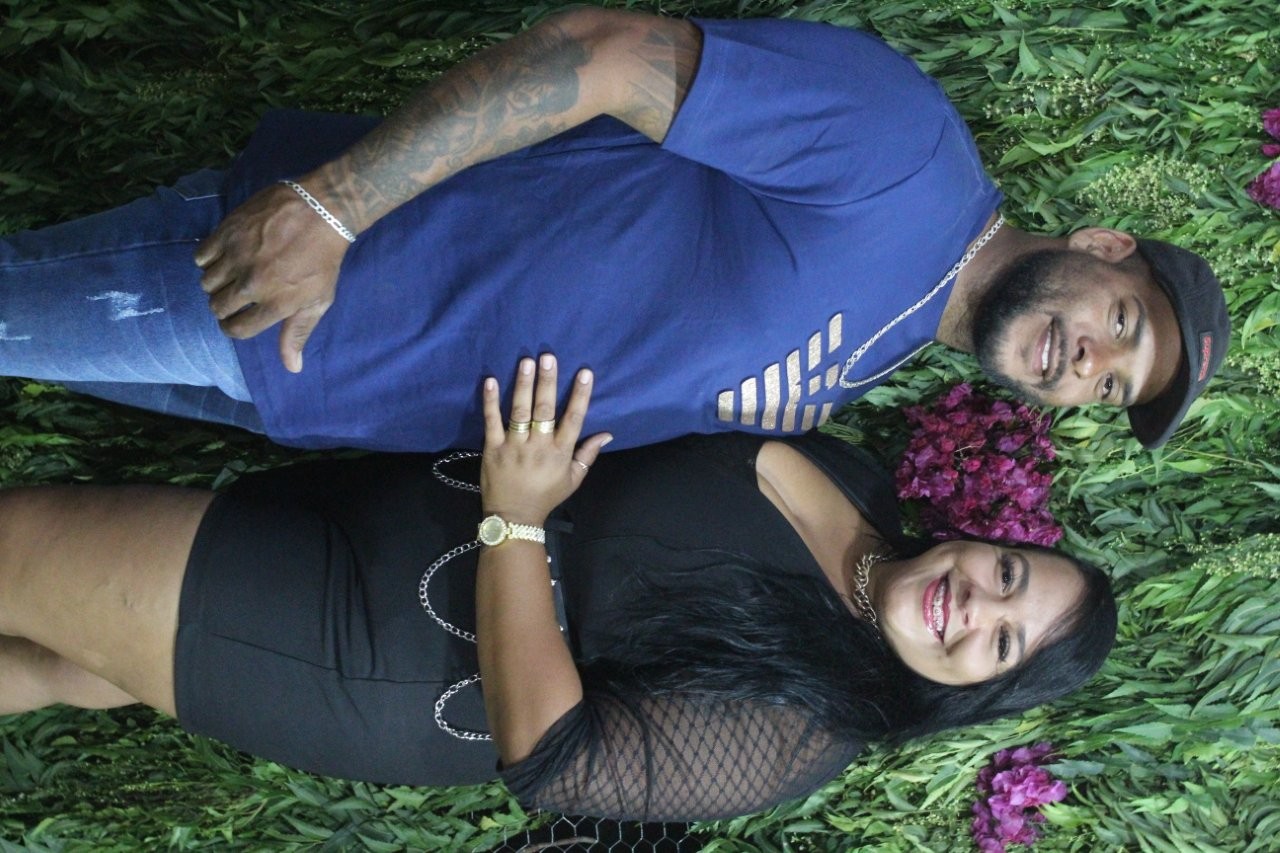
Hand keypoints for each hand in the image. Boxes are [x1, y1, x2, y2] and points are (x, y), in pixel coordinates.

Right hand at [194, 181, 350, 372]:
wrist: (322, 210)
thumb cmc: (323, 259)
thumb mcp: (318, 300)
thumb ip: (299, 333)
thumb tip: (292, 368)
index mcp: (275, 304)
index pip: (237, 330)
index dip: (233, 328)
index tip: (235, 321)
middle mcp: (251, 284)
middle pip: (218, 307)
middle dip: (224, 307)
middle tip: (235, 296)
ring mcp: (237, 257)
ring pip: (206, 283)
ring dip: (215, 284)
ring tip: (230, 276)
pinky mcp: (226, 233)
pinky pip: (201, 256)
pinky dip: (208, 260)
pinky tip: (223, 257)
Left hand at [480, 354, 611, 524]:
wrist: (514, 517)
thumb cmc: (546, 496)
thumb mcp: (574, 479)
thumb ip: (588, 454)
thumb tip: (607, 434)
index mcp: (560, 453)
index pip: (573, 419)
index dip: (579, 395)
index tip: (584, 373)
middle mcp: (538, 446)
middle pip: (545, 410)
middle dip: (547, 382)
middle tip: (548, 357)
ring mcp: (514, 446)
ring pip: (520, 412)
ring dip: (523, 385)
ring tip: (526, 361)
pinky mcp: (493, 449)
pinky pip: (491, 422)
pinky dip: (491, 402)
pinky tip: (491, 381)